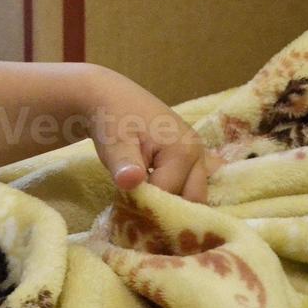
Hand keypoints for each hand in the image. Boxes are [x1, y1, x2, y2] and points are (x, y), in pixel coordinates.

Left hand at [80, 66, 223, 203]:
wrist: (110, 98)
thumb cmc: (111, 120)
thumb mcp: (115, 143)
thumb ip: (124, 165)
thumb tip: (131, 181)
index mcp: (185, 151)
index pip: (170, 196)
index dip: (147, 205)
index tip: (125, 207)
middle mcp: (198, 153)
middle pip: (192, 200)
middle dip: (166, 208)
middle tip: (137, 209)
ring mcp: (197, 154)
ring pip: (191, 194)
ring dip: (170, 201)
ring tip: (142, 198)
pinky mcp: (189, 156)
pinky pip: (187, 184)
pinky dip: (172, 192)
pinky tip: (151, 190)